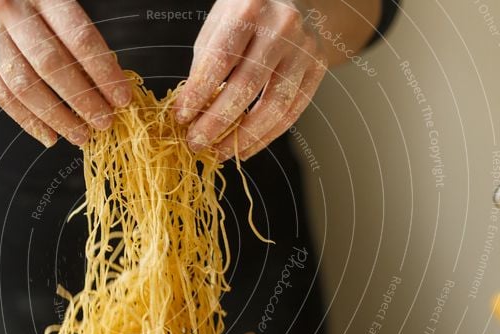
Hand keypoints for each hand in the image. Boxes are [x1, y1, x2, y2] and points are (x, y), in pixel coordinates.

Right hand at [0, 0, 131, 146]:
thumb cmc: (26, 1)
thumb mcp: (53, 2)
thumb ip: (77, 36)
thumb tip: (109, 86)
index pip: (78, 37)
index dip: (103, 72)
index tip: (122, 99)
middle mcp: (9, 7)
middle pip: (51, 64)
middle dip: (82, 99)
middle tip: (104, 122)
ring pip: (24, 86)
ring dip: (57, 117)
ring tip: (80, 135)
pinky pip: (2, 96)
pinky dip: (29, 121)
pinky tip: (51, 135)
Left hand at [175, 0, 326, 159]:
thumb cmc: (247, 15)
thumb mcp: (219, 26)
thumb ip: (205, 65)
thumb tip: (190, 113)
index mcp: (250, 9)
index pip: (220, 60)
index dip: (198, 93)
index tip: (181, 117)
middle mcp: (282, 27)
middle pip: (247, 86)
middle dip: (217, 122)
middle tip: (196, 143)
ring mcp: (305, 49)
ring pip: (274, 107)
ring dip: (243, 138)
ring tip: (219, 153)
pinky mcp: (318, 69)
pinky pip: (291, 113)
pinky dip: (265, 137)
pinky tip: (244, 149)